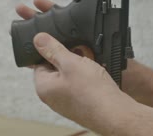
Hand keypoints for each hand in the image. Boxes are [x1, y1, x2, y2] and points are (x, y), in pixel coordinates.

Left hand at [15, 0, 139, 132]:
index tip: (63, 44)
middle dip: (68, 58)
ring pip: (68, 75)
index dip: (52, 51)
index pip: (39, 62)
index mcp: (43, 87)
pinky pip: (78, 85)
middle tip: (80, 53)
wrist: (114, 113)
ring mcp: (66, 102)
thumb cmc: (92, 92)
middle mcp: (52, 97)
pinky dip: (85, 77)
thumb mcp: (70, 62)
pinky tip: (95, 75)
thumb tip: (38, 39)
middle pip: (55, 68)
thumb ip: (53, 49)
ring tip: (89, 63)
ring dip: (78, 67)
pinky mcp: (79, 104)